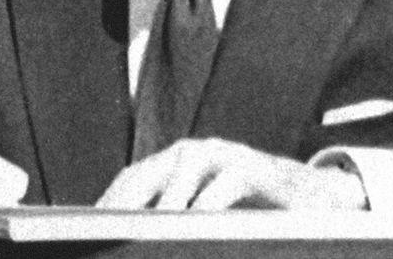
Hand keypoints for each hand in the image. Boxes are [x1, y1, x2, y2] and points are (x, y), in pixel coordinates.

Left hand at [96, 138, 368, 210]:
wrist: (307, 198)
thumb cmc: (247, 211)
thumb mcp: (202, 214)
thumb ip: (170, 221)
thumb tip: (127, 238)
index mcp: (173, 164)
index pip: (130, 182)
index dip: (107, 206)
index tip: (85, 232)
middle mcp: (192, 153)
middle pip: (147, 174)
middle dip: (123, 204)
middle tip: (107, 233)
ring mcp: (221, 155)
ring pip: (183, 172)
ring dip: (163, 202)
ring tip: (145, 231)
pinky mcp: (251, 166)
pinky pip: (225, 184)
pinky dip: (208, 203)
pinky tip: (197, 224)